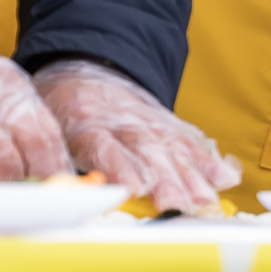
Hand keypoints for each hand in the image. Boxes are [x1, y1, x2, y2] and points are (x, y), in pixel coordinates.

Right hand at [0, 49, 70, 180]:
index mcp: (11, 87)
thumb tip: (39, 164)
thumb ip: (9, 120)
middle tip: (35, 200)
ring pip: (7, 166)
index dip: (56, 166)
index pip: (49, 134)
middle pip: (37, 149)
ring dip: (6, 188)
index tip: (60, 189)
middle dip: (39, 180)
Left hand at [33, 59, 239, 214]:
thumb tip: (51, 194)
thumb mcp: (46, 126)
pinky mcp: (167, 123)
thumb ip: (51, 158)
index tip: (133, 188)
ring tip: (205, 202)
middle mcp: (122, 122)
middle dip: (165, 179)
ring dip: (191, 177)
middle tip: (176, 204)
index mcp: (85, 123)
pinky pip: (190, 142)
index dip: (120, 167)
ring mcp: (149, 122)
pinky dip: (208, 161)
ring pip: (173, 149)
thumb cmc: (62, 105)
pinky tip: (224, 178)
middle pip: (147, 151)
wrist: (88, 67)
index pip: (104, 146)